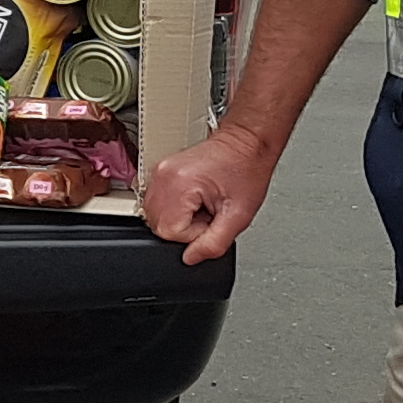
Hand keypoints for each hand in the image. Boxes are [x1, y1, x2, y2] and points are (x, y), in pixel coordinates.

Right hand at [140, 121, 278, 264]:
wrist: (247, 143)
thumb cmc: (247, 172)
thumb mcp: (239, 216)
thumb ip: (214, 244)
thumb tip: (191, 258)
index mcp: (180, 184)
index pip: (170, 232)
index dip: (194, 233)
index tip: (212, 218)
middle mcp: (164, 176)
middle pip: (158, 225)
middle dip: (184, 226)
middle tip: (208, 211)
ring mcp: (159, 172)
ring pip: (155, 216)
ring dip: (178, 218)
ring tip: (201, 203)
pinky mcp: (160, 171)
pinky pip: (157, 203)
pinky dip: (174, 208)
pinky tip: (193, 198)